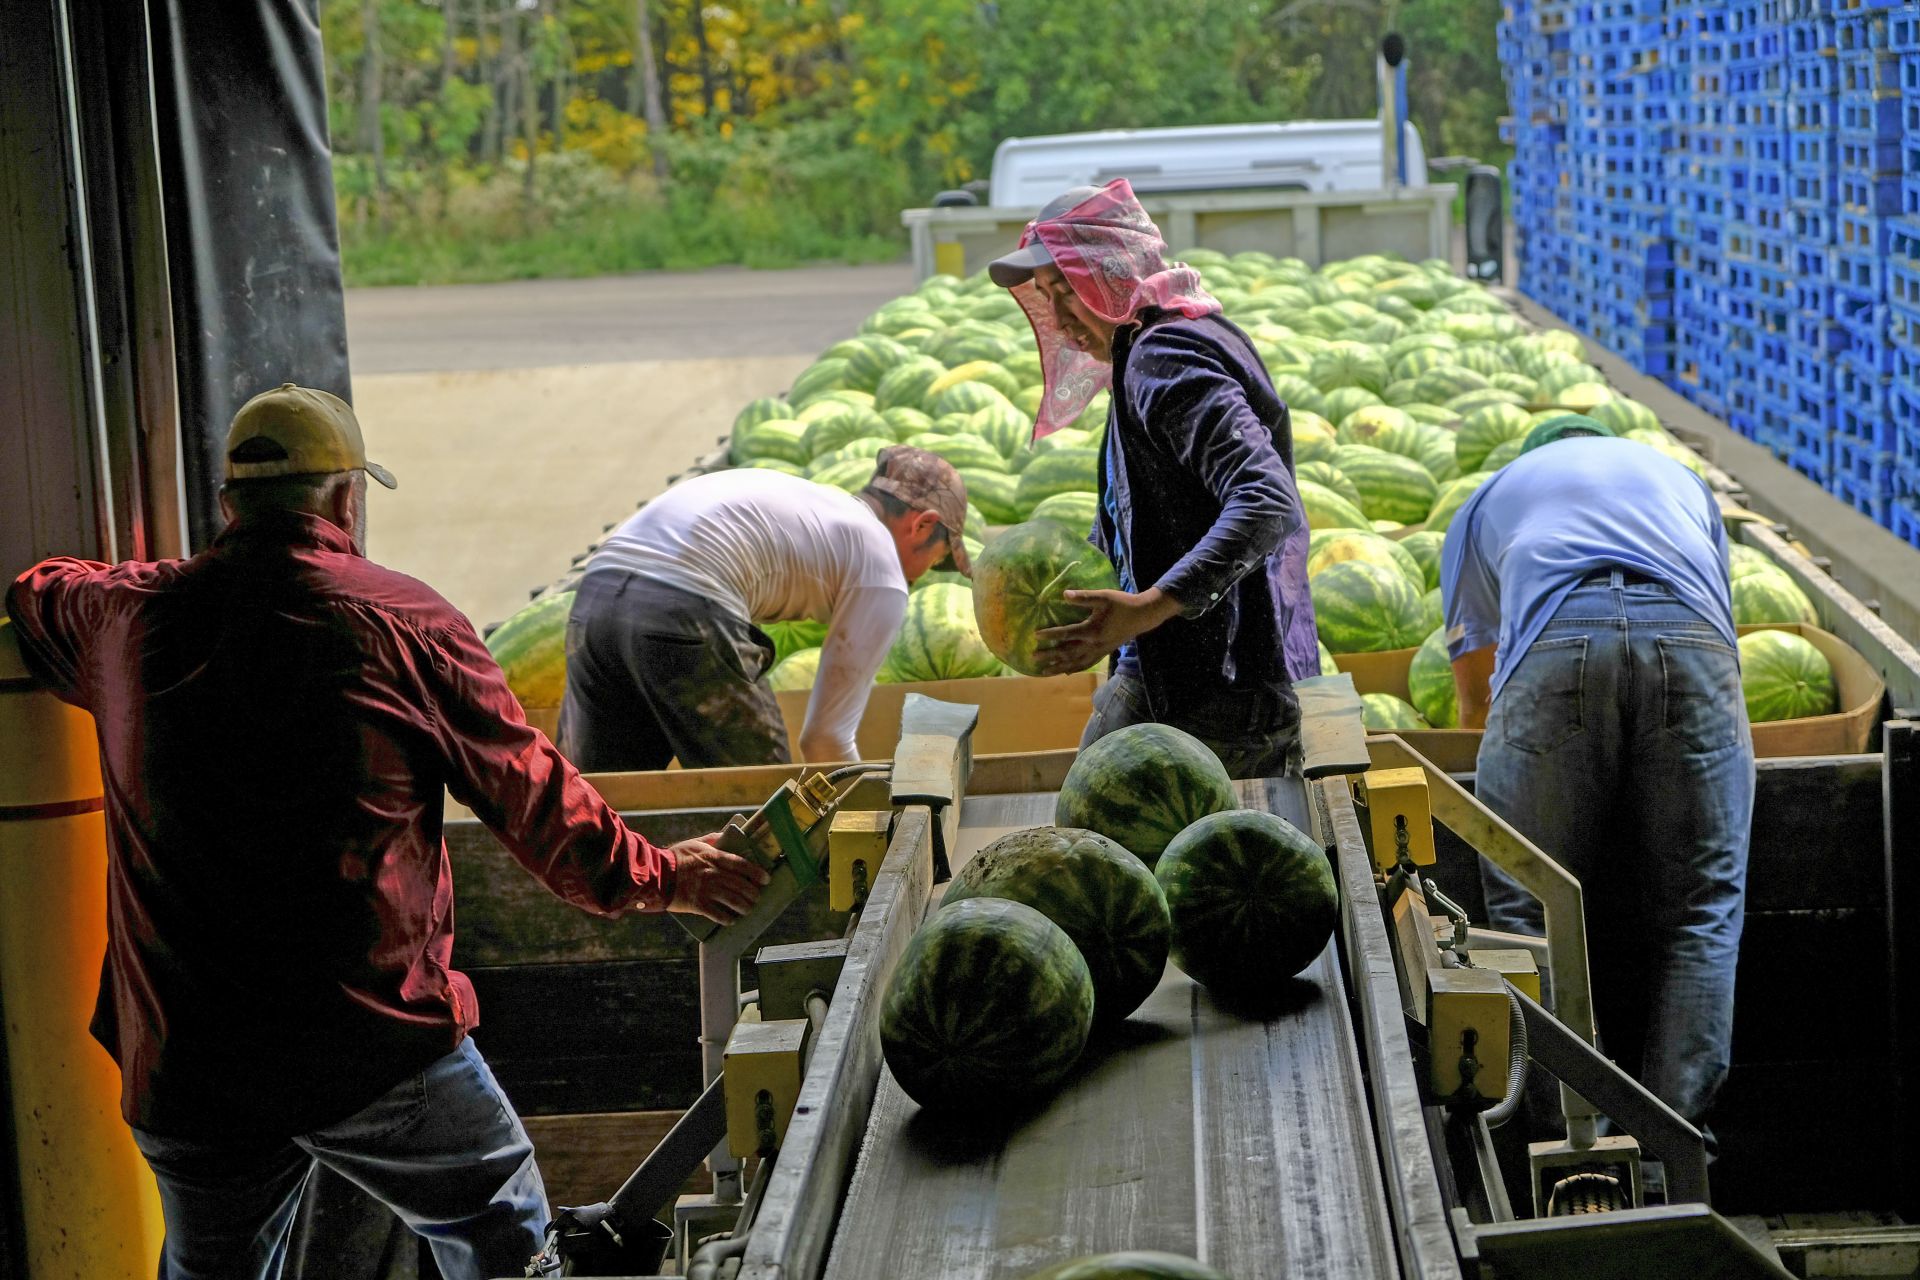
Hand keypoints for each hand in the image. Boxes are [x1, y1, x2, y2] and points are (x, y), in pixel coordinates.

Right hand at [667, 834, 770, 924]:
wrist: (656, 874)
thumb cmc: (674, 857)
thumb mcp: (694, 843)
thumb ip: (710, 839)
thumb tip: (724, 835)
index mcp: (714, 858)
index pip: (742, 865)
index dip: (757, 873)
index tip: (766, 879)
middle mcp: (714, 874)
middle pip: (741, 885)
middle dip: (753, 893)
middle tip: (757, 897)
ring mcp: (707, 890)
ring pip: (734, 901)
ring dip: (744, 907)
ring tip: (747, 909)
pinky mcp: (698, 904)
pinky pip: (718, 914)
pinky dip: (727, 919)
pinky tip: (731, 920)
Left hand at [1031, 587, 1182, 676]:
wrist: (1141, 616)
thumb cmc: (1121, 603)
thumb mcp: (1103, 597)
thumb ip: (1084, 597)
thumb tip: (1064, 594)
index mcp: (1092, 630)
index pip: (1067, 634)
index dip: (1050, 634)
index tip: (1035, 635)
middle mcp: (1094, 644)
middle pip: (1068, 653)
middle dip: (1050, 656)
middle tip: (1033, 658)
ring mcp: (1099, 651)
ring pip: (1076, 663)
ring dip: (1060, 667)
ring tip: (1044, 672)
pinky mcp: (1103, 652)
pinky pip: (1086, 664)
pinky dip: (1075, 669)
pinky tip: (1066, 672)